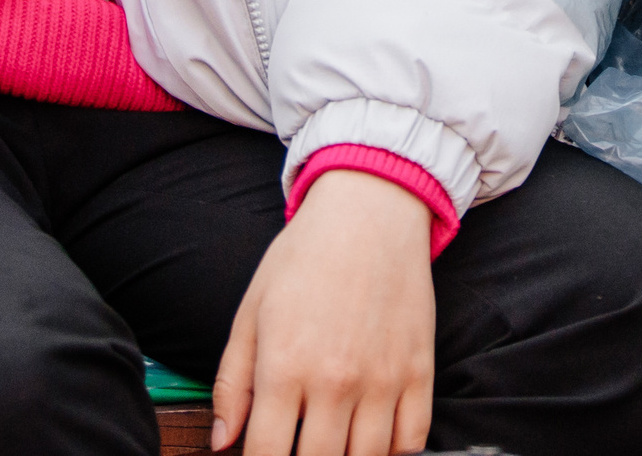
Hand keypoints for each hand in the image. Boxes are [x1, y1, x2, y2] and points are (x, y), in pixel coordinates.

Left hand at [213, 169, 435, 455]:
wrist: (369, 211)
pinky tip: (373, 438)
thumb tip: (221, 443)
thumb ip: (232, 383)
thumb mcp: (252, 311)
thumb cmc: (305, 257)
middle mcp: (335, 380)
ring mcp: (383, 379)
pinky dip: (394, 452)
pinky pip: (412, 441)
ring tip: (333, 441)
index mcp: (285, 366)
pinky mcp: (419, 371)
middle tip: (299, 445)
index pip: (268, 455)